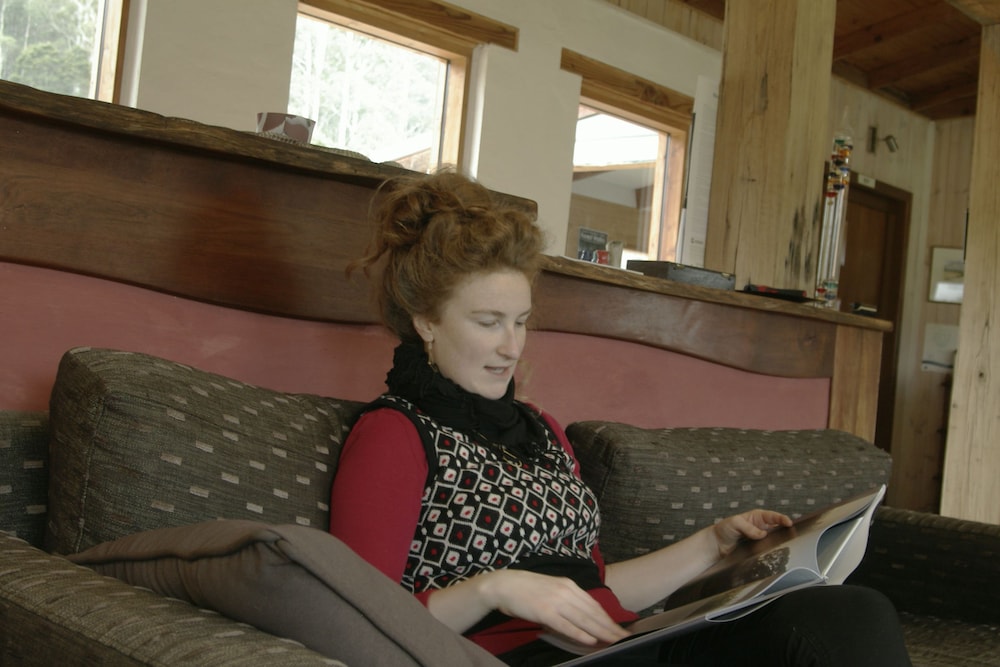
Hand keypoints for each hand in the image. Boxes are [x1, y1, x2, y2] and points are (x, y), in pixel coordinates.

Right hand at [477, 569, 630, 646]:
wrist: (503, 585)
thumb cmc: (526, 589)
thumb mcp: (551, 590)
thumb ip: (566, 601)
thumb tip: (581, 617)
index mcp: (568, 585)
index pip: (593, 605)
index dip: (608, 618)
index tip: (620, 628)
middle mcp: (565, 591)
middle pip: (593, 612)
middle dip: (610, 627)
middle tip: (624, 638)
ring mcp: (555, 601)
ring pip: (584, 619)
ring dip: (601, 632)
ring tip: (614, 641)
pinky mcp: (544, 611)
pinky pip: (566, 625)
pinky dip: (580, 633)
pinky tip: (590, 640)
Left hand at [712, 510, 792, 555]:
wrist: (717, 545)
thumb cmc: (724, 529)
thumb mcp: (735, 523)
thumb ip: (748, 528)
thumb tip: (763, 534)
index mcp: (756, 516)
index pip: (772, 516)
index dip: (782, 519)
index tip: (789, 523)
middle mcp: (760, 527)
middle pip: (777, 528)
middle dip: (785, 530)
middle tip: (793, 534)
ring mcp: (760, 538)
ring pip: (774, 539)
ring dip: (779, 541)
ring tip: (787, 545)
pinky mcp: (757, 548)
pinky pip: (767, 548)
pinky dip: (772, 550)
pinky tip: (775, 554)